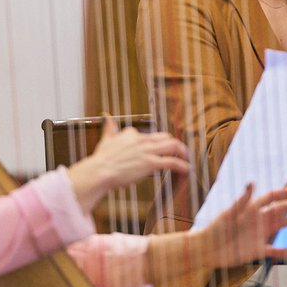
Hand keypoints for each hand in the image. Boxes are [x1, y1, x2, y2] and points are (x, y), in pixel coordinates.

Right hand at [67, 118, 190, 215]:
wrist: (100, 171)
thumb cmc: (102, 159)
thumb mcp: (106, 140)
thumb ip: (109, 128)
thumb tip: (106, 115)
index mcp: (132, 134)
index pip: (149, 135)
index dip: (156, 142)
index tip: (160, 148)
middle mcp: (142, 140)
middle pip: (166, 137)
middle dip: (174, 144)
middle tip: (179, 151)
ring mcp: (148, 151)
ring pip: (173, 146)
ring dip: (182, 151)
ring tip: (186, 158)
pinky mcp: (151, 163)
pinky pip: (172, 162)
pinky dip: (182, 165)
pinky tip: (186, 169)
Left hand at [201, 184, 286, 266]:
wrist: (207, 249)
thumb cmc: (215, 229)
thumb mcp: (229, 214)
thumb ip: (242, 200)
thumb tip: (252, 183)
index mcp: (252, 209)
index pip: (272, 198)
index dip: (285, 193)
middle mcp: (258, 220)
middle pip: (281, 210)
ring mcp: (258, 235)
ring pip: (280, 226)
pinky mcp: (256, 250)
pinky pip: (272, 250)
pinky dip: (281, 251)